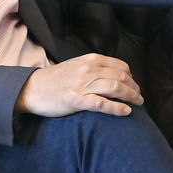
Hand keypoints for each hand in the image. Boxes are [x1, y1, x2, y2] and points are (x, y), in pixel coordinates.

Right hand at [17, 53, 143, 117]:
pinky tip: (126, 112)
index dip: (131, 77)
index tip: (133, 85)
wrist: (33, 88)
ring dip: (131, 96)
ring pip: (115, 88)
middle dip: (134, 88)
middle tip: (139, 97)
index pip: (120, 66)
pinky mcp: (77, 100)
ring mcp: (83, 85)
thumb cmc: (55, 79)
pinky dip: (117, 108)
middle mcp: (89, 70)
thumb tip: (114, 76)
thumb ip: (95, 68)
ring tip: (138, 104)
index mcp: (91, 60)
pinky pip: (102, 103)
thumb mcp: (77, 66)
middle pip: (121, 77)